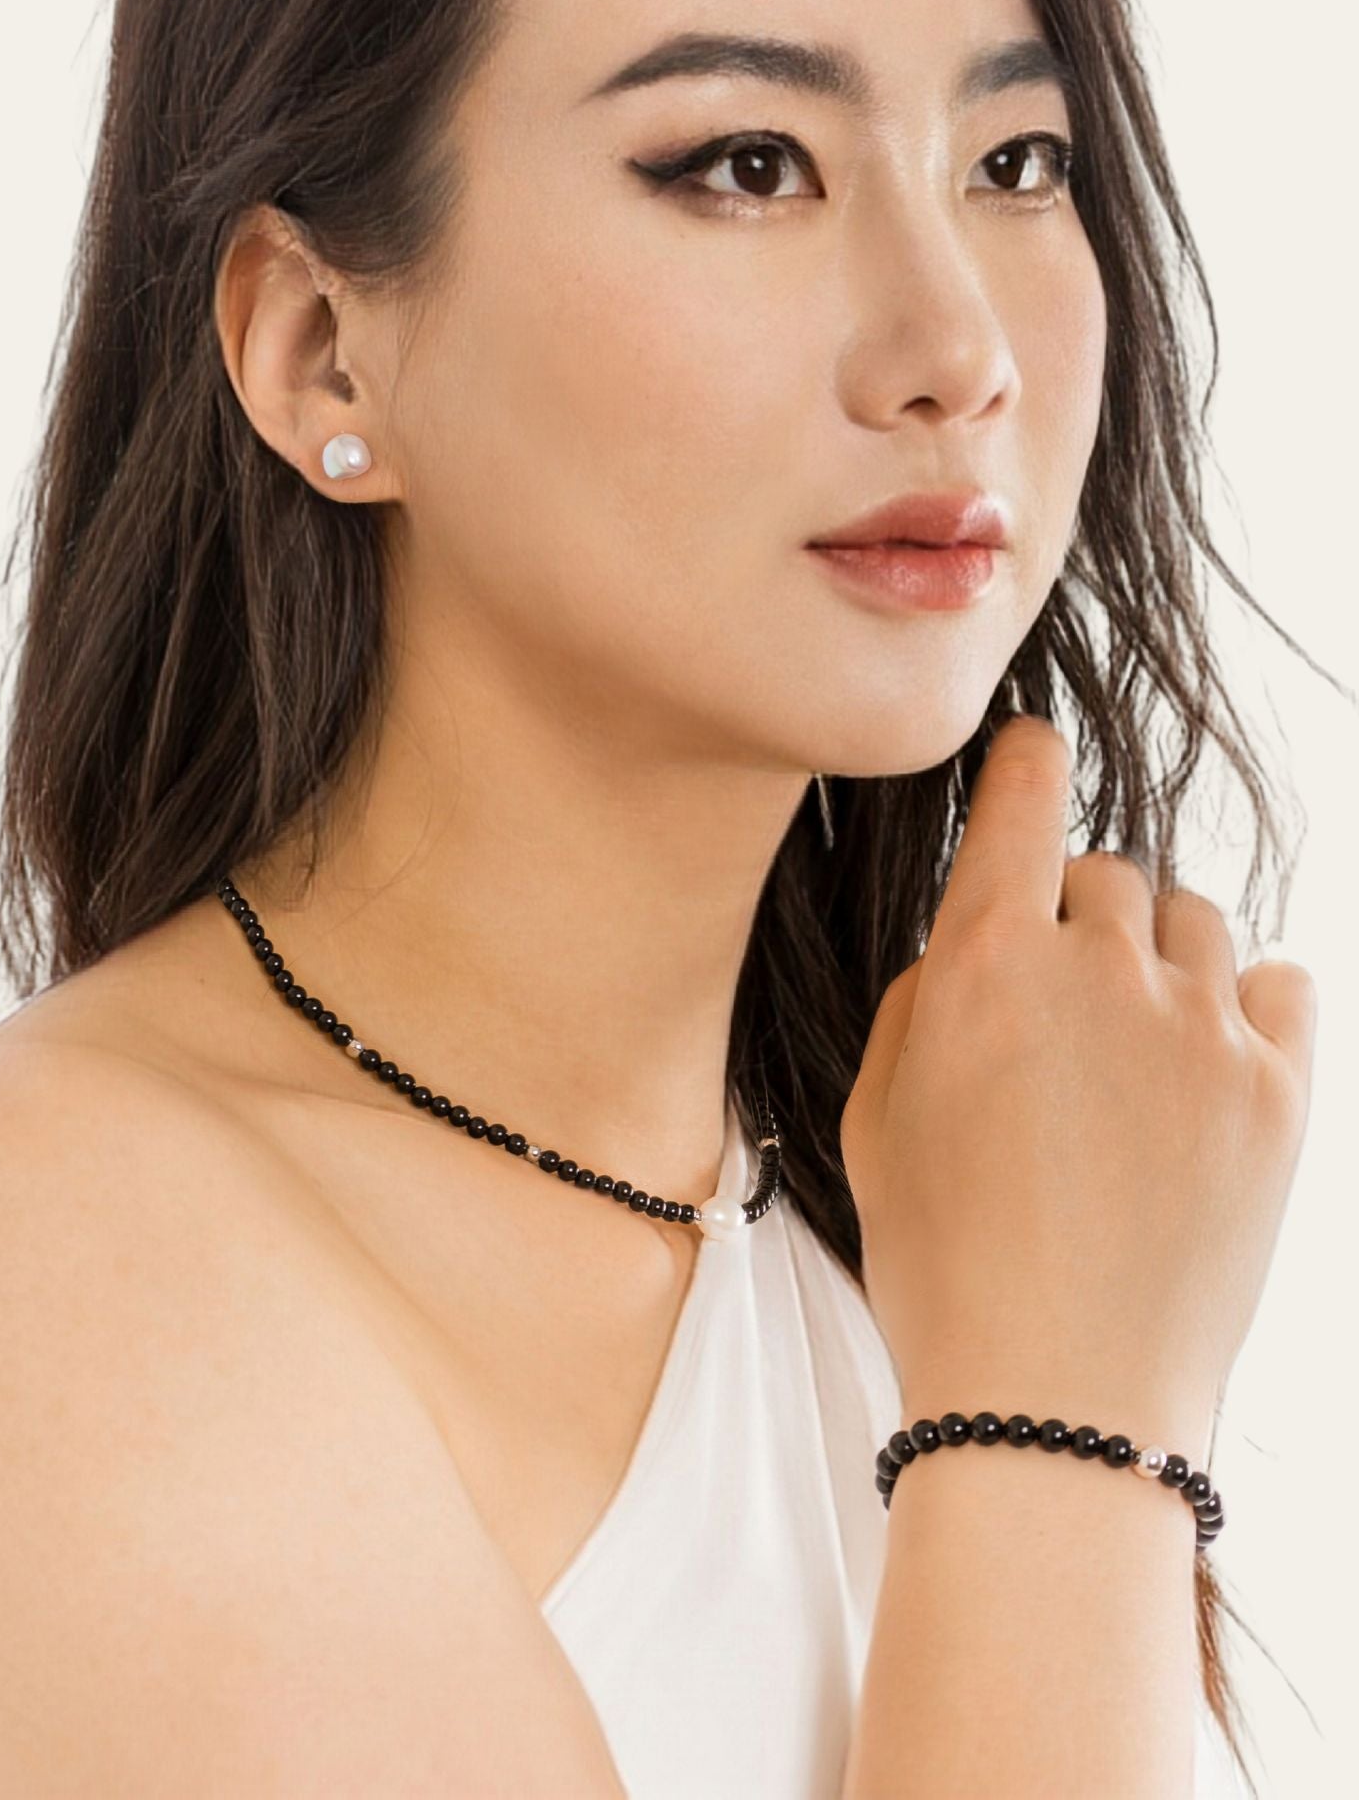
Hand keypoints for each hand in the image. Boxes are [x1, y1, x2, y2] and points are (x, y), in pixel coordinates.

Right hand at [839, 714, 1316, 1439]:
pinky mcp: (1280, 1093)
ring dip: (1160, 962)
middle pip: (1109, 873)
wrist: (1058, 1404)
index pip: (1023, 799)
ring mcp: (1202, 1029)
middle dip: (1080, 920)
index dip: (1026, 762)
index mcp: (986, 963)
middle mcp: (1101, 971)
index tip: (1032, 752)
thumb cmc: (945, 1265)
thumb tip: (975, 946)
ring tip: (1136, 1056)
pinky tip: (1208, 1063)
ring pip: (1195, 922)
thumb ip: (923, 1000)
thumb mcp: (876, 1118)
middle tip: (1064, 1010)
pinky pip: (1280, 984)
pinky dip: (1245, 1004)